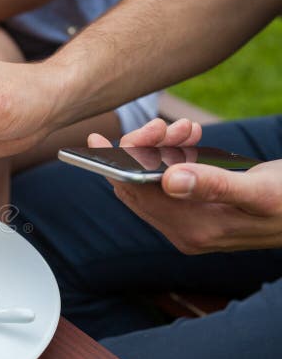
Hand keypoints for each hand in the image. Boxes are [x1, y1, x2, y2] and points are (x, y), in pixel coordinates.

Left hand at [88, 118, 281, 253]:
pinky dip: (175, 156)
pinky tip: (190, 138)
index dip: (117, 167)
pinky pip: (169, 180)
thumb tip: (169, 180)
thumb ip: (215, 185)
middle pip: (140, 189)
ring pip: (153, 181)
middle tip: (163, 126)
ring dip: (162, 149)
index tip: (99, 141)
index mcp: (194, 232)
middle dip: (143, 150)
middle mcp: (186, 232)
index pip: (138, 197)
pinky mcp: (197, 212)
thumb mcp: (259, 190)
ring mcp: (190, 224)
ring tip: (187, 128)